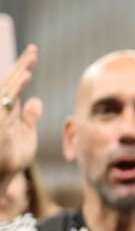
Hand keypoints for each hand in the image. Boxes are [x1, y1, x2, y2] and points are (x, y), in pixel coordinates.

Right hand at [0, 46, 42, 181]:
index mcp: (7, 111)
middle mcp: (0, 110)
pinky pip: (5, 102)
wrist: (2, 179)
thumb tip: (35, 100)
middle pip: (9, 83)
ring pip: (6, 90)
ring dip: (18, 74)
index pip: (14, 85)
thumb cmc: (12, 158)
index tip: (33, 54)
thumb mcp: (26, 134)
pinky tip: (25, 77)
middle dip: (20, 66)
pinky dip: (15, 89)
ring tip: (30, 61)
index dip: (22, 69)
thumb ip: (30, 117)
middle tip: (33, 50)